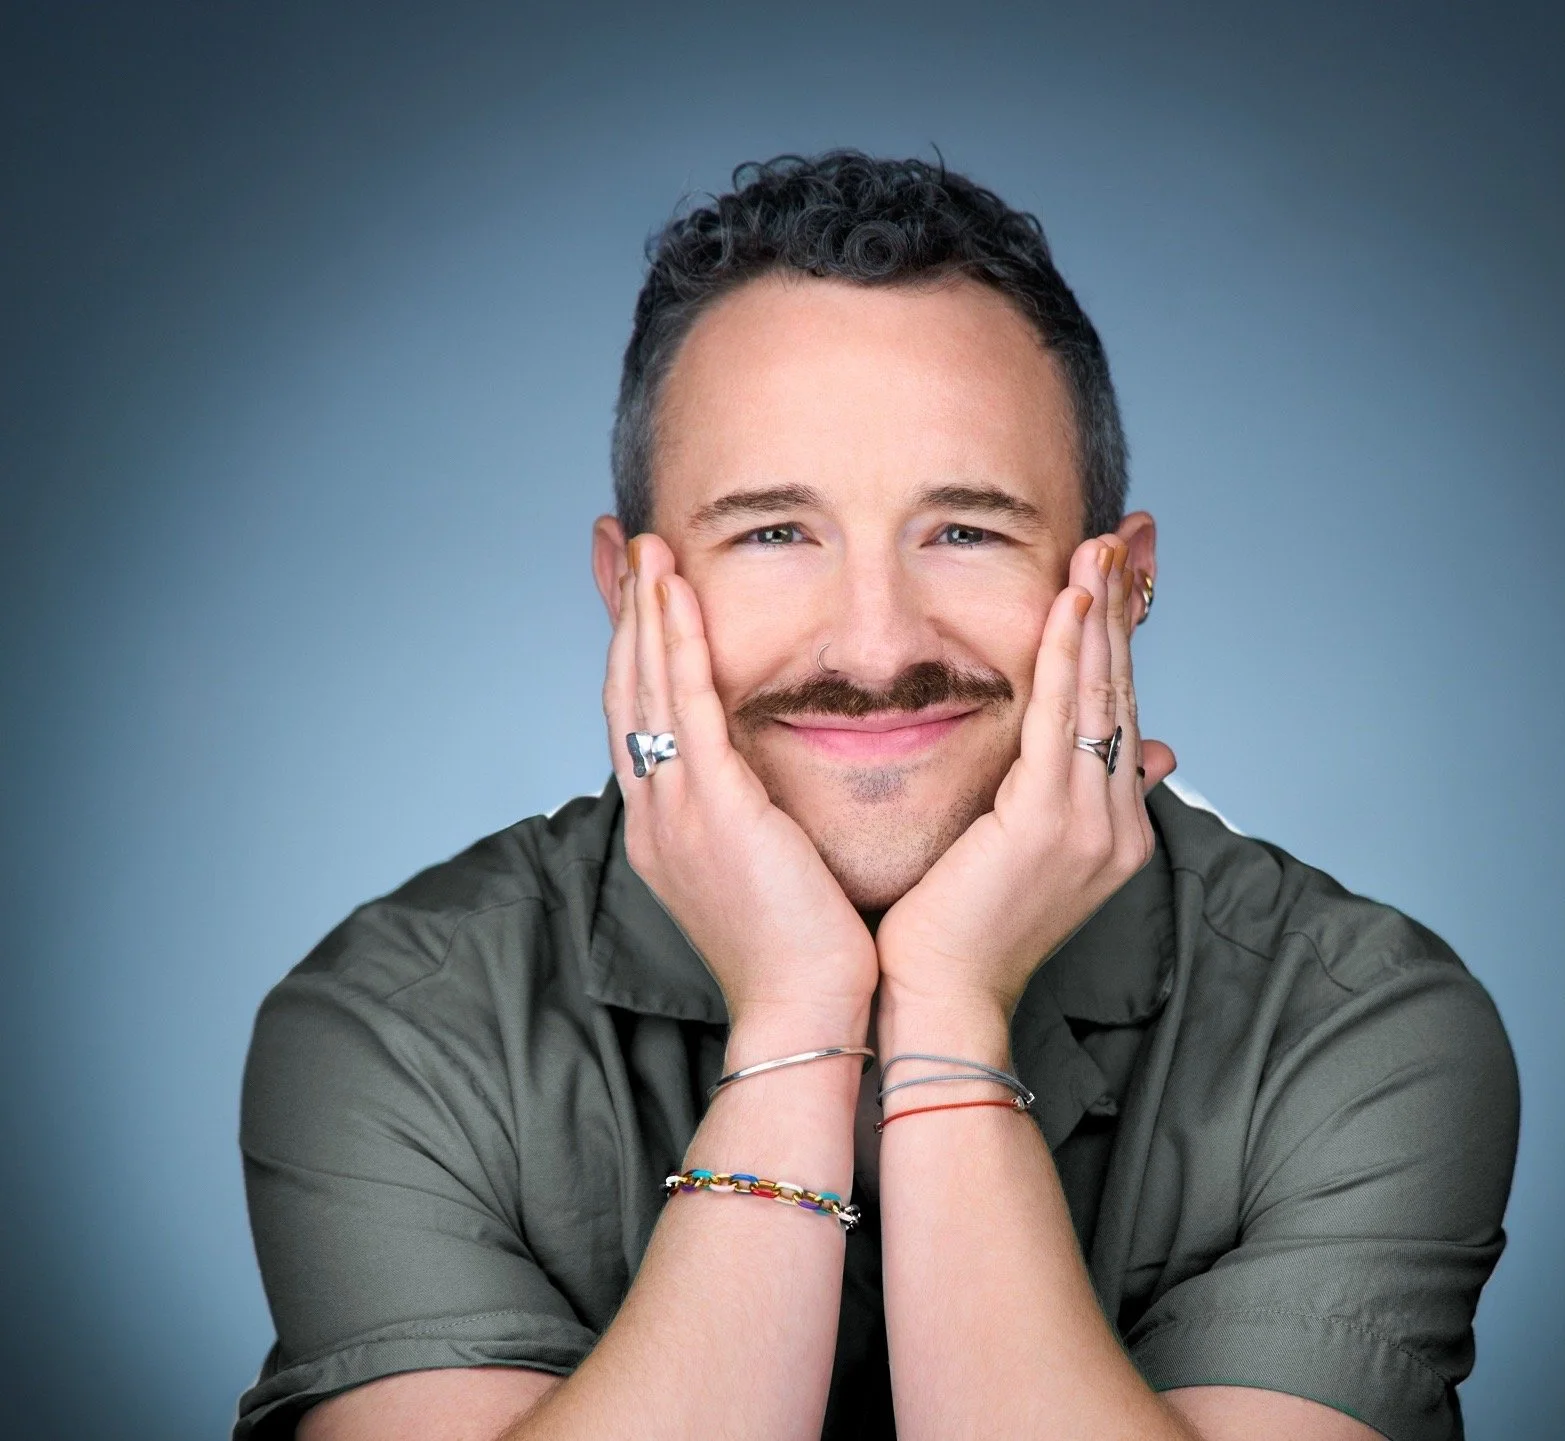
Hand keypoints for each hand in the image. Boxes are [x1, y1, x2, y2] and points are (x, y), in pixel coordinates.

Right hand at [603, 536, 877, 1041]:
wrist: (806, 1018)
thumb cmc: (805, 955)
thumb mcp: (768, 872)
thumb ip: (758, 819)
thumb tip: (774, 787)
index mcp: (668, 830)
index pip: (640, 717)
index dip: (634, 648)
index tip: (636, 592)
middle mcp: (657, 814)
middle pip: (627, 689)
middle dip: (625, 613)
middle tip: (623, 544)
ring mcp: (677, 811)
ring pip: (648, 688)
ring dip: (646, 611)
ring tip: (648, 547)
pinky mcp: (715, 810)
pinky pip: (688, 708)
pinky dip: (679, 645)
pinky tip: (678, 595)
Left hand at [875, 535, 1175, 1023]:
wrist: (939, 1003)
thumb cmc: (956, 934)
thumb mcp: (1024, 858)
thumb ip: (1072, 799)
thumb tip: (1148, 755)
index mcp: (1112, 832)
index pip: (1117, 715)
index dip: (1117, 643)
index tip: (1114, 579)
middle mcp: (1116, 825)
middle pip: (1120, 694)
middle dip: (1120, 611)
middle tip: (1122, 536)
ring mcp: (1091, 825)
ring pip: (1100, 696)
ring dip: (1101, 616)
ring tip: (1102, 548)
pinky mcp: (1048, 823)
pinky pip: (1063, 719)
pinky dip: (1068, 655)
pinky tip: (1070, 604)